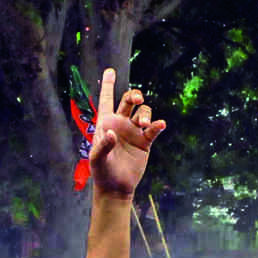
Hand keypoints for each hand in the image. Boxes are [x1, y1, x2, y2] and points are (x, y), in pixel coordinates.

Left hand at [88, 69, 166, 198]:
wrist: (116, 187)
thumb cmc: (102, 172)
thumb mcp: (97, 159)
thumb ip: (103, 145)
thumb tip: (114, 133)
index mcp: (105, 123)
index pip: (106, 100)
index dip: (108, 85)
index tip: (110, 70)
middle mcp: (120, 124)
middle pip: (129, 101)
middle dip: (134, 95)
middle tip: (137, 99)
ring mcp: (133, 131)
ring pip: (143, 112)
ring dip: (145, 114)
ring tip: (145, 124)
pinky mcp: (145, 141)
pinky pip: (153, 129)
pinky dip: (157, 125)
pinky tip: (159, 125)